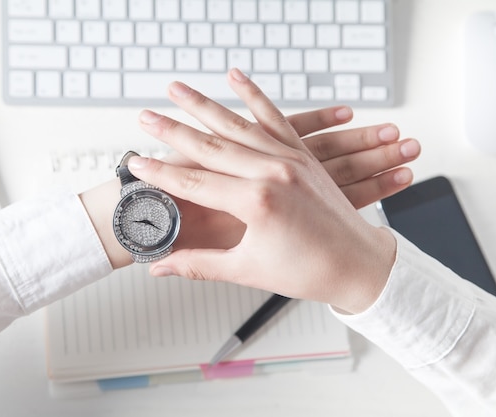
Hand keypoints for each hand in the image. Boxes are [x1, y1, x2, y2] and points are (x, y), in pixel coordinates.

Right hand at [128, 69, 400, 313]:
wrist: (359, 265)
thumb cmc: (308, 272)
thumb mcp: (247, 270)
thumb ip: (198, 264)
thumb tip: (158, 267)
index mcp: (257, 204)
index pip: (195, 184)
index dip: (161, 176)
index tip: (136, 164)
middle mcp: (274, 173)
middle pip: (211, 147)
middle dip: (172, 132)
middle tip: (145, 117)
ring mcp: (290, 159)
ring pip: (238, 125)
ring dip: (204, 105)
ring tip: (177, 89)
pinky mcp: (302, 155)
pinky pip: (276, 118)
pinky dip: (254, 97)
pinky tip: (236, 78)